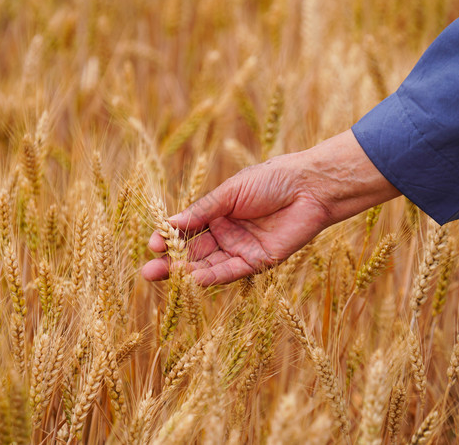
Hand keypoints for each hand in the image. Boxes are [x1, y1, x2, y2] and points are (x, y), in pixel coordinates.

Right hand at [141, 130, 399, 285]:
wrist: (310, 187)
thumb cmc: (272, 180)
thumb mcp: (231, 192)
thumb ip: (203, 210)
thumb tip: (170, 223)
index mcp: (218, 213)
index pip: (187, 230)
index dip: (169, 238)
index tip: (153, 244)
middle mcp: (227, 233)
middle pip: (193, 252)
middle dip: (171, 262)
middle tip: (148, 272)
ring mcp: (241, 249)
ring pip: (209, 265)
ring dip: (187, 273)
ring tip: (164, 277)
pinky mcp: (259, 262)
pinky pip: (232, 271)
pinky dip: (214, 276)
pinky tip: (195, 279)